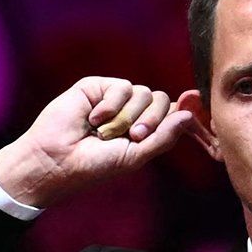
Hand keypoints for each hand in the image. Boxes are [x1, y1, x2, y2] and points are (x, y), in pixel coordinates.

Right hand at [0, 77, 200, 206]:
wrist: (57, 160)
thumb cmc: (94, 165)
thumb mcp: (135, 156)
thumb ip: (164, 137)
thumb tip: (189, 115)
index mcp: (144, 129)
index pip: (172, 113)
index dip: (184, 112)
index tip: (194, 113)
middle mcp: (132, 111)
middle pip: (161, 100)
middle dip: (152, 120)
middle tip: (134, 136)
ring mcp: (115, 98)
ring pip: (144, 93)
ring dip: (127, 117)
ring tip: (105, 133)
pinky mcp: (97, 87)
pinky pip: (121, 87)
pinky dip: (110, 106)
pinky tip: (93, 119)